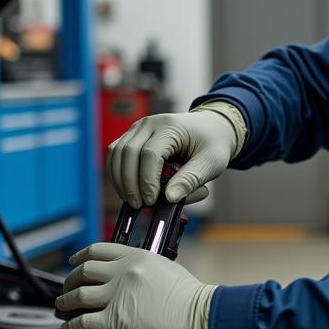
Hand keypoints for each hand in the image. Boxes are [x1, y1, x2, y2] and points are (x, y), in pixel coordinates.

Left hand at [55, 244, 215, 328]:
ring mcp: (118, 295)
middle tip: (68, 286)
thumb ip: (143, 270)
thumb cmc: (193, 299)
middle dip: (71, 280)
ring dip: (66, 302)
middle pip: (84, 271)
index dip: (82, 256)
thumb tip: (129, 279)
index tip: (76, 261)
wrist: (202, 319)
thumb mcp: (167, 269)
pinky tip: (68, 328)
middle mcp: (124, 272)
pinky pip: (83, 321)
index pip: (99, 250)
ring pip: (78, 296)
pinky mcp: (116, 320)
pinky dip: (71, 326)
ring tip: (62, 306)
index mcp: (137, 256)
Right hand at [106, 107, 241, 207]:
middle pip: (128, 152)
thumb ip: (191, 180)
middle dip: (130, 183)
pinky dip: (117, 173)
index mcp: (171, 126)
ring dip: (120, 180)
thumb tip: (169, 198)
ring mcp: (138, 128)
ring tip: (133, 200)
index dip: (147, 180)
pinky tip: (127, 189)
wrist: (211, 127)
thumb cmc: (212, 144)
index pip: (150, 153)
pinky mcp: (132, 136)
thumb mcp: (211, 163)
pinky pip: (115, 154)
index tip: (151, 200)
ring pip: (116, 153)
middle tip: (140, 205)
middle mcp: (150, 123)